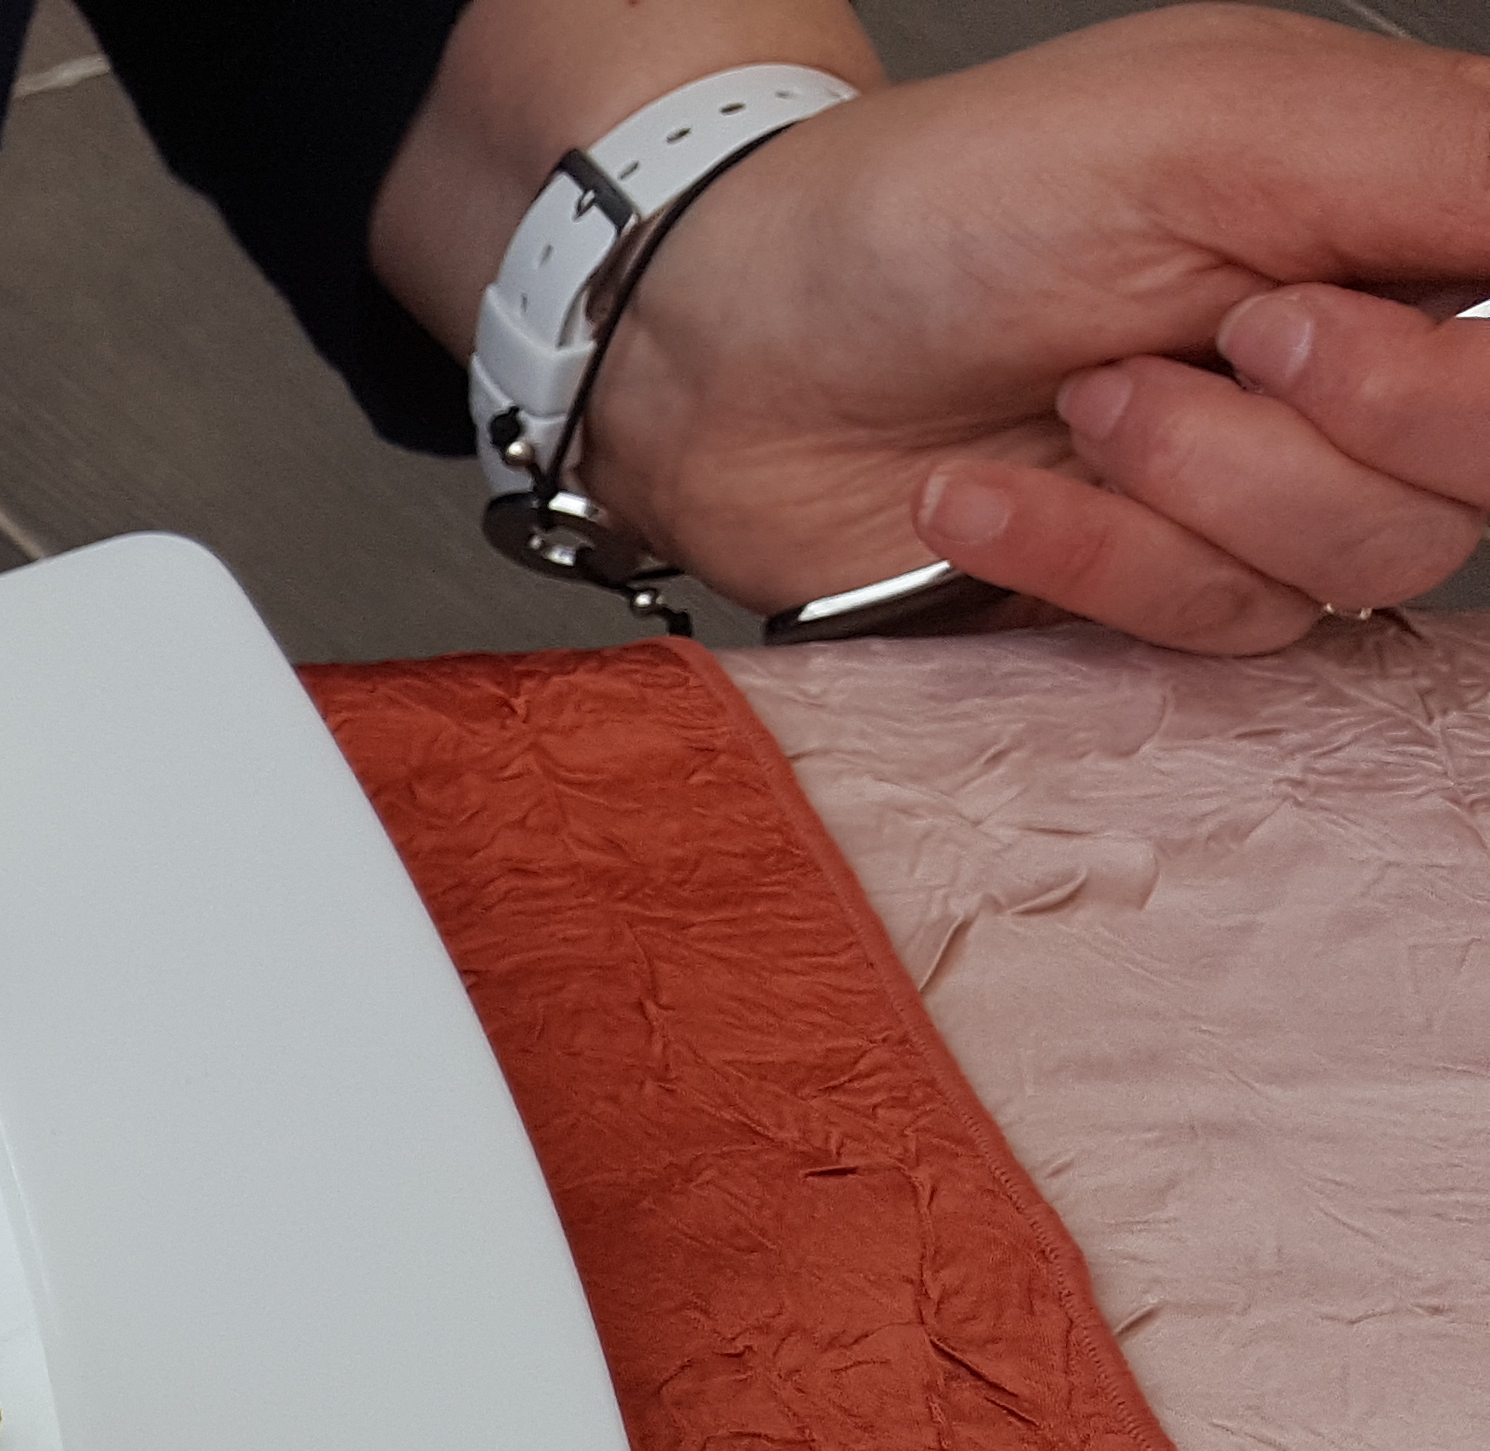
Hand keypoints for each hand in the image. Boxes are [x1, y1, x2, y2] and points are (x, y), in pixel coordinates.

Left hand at [585, 7, 1489, 648]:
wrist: (734, 338)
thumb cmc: (945, 200)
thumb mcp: (1217, 123)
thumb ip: (1445, 163)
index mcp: (1404, 215)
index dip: (1467, 367)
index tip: (1328, 322)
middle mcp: (1361, 358)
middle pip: (1484, 464)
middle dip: (1350, 416)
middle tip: (1228, 337)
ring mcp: (1265, 486)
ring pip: (1364, 558)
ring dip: (1199, 484)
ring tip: (1080, 393)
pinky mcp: (1159, 592)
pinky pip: (1213, 628)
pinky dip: (1088, 558)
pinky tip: (985, 491)